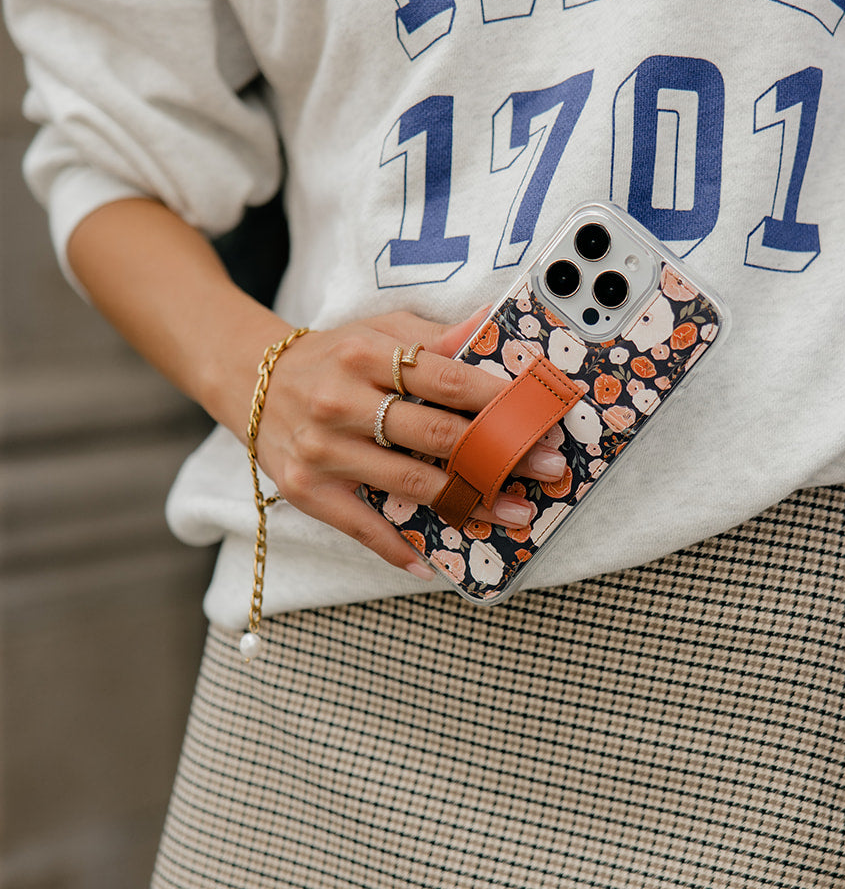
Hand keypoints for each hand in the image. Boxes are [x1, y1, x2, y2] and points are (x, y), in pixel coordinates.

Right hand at [252, 307, 566, 575]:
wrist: (252, 381)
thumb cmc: (331, 356)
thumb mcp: (378, 331)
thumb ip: (434, 335)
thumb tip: (490, 326)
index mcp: (365, 354)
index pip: (448, 380)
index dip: (501, 401)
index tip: (543, 418)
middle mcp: (342, 401)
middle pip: (438, 433)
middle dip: (502, 454)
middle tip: (548, 468)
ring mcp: (324, 450)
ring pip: (411, 482)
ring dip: (471, 502)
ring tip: (516, 512)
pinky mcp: (308, 489)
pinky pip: (362, 526)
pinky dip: (398, 548)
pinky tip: (432, 563)